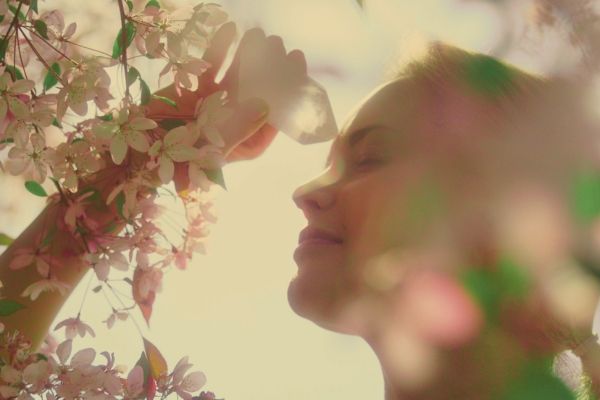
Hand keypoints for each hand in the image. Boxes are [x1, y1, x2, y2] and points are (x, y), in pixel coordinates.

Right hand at [147, 23, 310, 161]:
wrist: (134, 155)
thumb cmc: (174, 165)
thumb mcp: (208, 152)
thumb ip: (236, 130)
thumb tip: (265, 105)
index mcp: (248, 141)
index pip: (275, 113)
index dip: (287, 87)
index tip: (295, 62)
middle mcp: (238, 121)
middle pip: (261, 91)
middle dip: (270, 67)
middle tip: (277, 43)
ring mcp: (218, 104)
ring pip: (239, 76)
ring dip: (248, 55)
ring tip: (256, 35)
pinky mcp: (197, 91)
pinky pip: (212, 67)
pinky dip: (220, 50)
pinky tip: (230, 31)